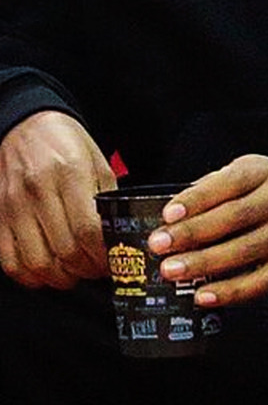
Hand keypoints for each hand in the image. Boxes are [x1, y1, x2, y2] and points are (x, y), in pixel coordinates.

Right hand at [0, 111, 115, 288]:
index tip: (114, 261)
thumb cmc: (64, 144)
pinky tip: (47, 270)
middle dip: (89, 269)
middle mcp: (38, 190)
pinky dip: (32, 276)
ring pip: (38, 262)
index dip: (104, 255)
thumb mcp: (97, 163)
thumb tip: (119, 238)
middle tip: (98, 268)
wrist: (24, 127)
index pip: (88, 230)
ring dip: (62, 277)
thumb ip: (108, 200)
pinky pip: (11, 261)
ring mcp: (13, 206)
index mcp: (69, 173)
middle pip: (66, 250)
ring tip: (75, 272)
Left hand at [148, 155, 267, 306]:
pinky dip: (230, 292)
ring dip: (203, 264)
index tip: (169, 213)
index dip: (195, 199)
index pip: (227, 184)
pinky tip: (205, 296)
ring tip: (173, 271)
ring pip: (242, 252)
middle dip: (191, 234)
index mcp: (264, 174)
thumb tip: (179, 207)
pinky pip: (260, 282)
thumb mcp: (259, 170)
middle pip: (231, 219)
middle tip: (160, 246)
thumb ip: (220, 184)